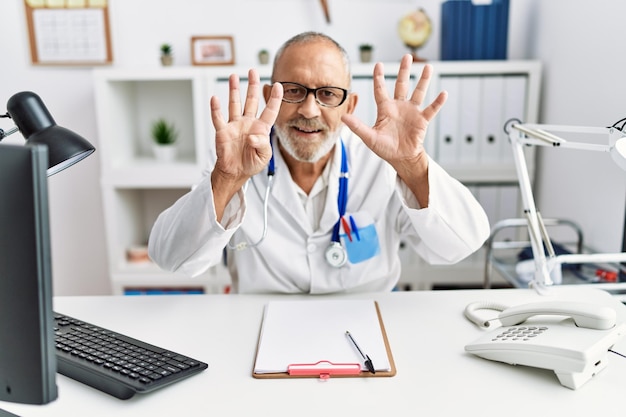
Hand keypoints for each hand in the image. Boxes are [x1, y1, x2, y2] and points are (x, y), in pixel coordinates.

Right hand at [210, 69, 282, 219]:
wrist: (235, 172)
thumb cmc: (251, 164)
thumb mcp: (263, 157)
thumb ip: (262, 145)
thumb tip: (254, 136)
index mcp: (261, 128)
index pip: (270, 110)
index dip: (275, 98)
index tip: (279, 85)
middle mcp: (248, 123)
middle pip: (251, 100)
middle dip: (252, 85)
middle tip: (252, 71)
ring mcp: (235, 125)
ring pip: (235, 104)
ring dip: (234, 90)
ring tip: (234, 76)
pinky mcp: (223, 131)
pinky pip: (219, 118)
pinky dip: (216, 109)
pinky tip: (215, 98)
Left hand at [341, 54, 446, 171]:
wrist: (400, 158)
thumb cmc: (384, 148)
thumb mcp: (369, 137)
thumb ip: (357, 126)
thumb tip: (343, 118)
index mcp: (385, 109)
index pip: (380, 90)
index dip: (378, 77)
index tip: (378, 64)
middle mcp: (399, 106)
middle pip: (401, 84)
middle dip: (403, 70)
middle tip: (406, 56)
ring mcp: (411, 112)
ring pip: (418, 92)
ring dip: (423, 80)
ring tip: (428, 67)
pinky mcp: (422, 120)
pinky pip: (431, 109)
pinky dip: (437, 102)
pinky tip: (443, 93)